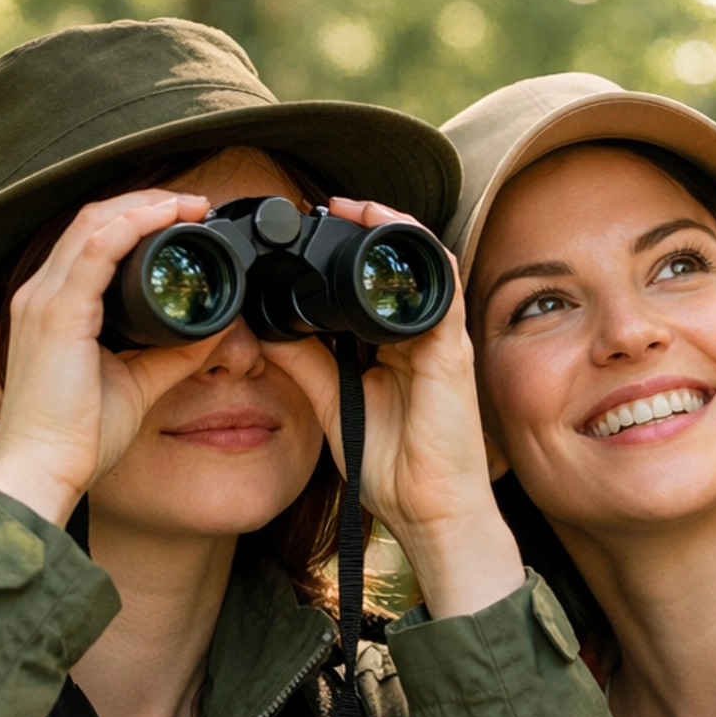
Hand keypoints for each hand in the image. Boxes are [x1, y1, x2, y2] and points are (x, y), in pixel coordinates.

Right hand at [0, 189, 222, 525]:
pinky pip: (96, 250)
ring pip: (93, 223)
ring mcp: (43, 301)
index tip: (183, 219)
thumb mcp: (136, 384)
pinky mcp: (56, 314)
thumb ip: (171, 354)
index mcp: (53, 307)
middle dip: (145, 202)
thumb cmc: (78, 436)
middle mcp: (40, 295)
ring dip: (145, 206)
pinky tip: (166, 218)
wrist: (43, 469)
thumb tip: (214, 330)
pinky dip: (133, 225)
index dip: (135, 219)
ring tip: (189, 205)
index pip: (89, 240)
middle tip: (194, 203)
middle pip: (91, 220)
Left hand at [267, 199, 524, 619]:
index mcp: (389, 350)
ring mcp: (438, 339)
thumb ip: (305, 365)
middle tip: (322, 208)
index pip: (367, 289)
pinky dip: (418, 251)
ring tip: (351, 207)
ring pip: (421, 262)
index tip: (302, 238)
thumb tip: (264, 328)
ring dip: (388, 227)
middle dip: (362, 229)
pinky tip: (387, 230)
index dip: (341, 256)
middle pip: (392, 268)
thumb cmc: (393, 468)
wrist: (430, 509)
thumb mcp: (331, 407)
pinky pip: (443, 284)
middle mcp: (416, 337)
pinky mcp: (451, 348)